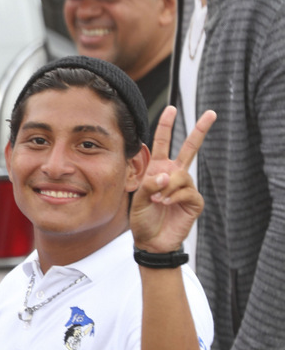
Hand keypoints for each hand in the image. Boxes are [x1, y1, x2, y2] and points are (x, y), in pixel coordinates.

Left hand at [130, 106, 216, 252]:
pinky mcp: (194, 200)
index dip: (166, 126)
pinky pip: (186, 191)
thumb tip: (168, 174)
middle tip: (211, 113)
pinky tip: (165, 204)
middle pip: (190, 148)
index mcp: (158, 169)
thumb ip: (149, 183)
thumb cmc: (142, 218)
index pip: (163, 144)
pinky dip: (173, 196)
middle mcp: (174, 174)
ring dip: (166, 187)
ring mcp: (186, 187)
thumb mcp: (137, 198)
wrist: (151, 240)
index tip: (171, 108)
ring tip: (157, 200)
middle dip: (200, 130)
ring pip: (181, 175)